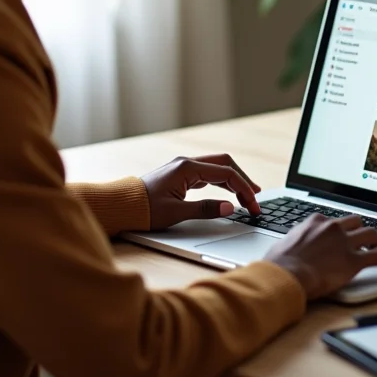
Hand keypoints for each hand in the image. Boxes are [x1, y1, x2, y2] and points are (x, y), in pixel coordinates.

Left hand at [141, 154, 261, 229]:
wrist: (121, 206)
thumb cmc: (144, 210)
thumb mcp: (176, 213)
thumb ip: (205, 209)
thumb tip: (230, 208)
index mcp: (187, 168)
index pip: (226, 174)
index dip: (244, 190)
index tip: (253, 206)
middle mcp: (186, 163)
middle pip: (225, 164)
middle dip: (243, 180)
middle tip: (255, 198)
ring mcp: (183, 167)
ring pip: (217, 167)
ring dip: (233, 180)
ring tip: (247, 195)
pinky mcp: (180, 174)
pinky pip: (207, 173)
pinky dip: (221, 181)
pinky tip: (227, 192)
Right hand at [263, 213, 376, 299]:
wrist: (285, 275)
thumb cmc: (278, 265)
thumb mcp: (283, 246)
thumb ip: (295, 243)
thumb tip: (290, 250)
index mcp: (315, 222)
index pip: (335, 221)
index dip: (342, 231)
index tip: (344, 238)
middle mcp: (332, 227)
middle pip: (356, 222)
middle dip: (363, 232)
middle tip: (367, 242)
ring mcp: (345, 242)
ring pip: (372, 234)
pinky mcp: (354, 260)